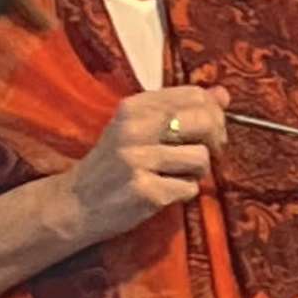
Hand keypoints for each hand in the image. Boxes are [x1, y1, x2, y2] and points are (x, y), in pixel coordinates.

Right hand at [63, 88, 223, 244]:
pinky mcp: (145, 191)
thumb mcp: (138, 127)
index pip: (195, 95)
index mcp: (135, 106)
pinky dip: (183, 193)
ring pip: (201, 158)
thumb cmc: (113, 164)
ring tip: (174, 176)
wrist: (75, 204)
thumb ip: (179, 109)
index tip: (207, 131)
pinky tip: (163, 192)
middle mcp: (135, 128)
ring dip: (196, 173)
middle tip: (200, 156)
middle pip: (205, 122)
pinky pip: (189, 188)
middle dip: (214, 142)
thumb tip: (223, 93)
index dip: (213, 114)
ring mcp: (138, 160)